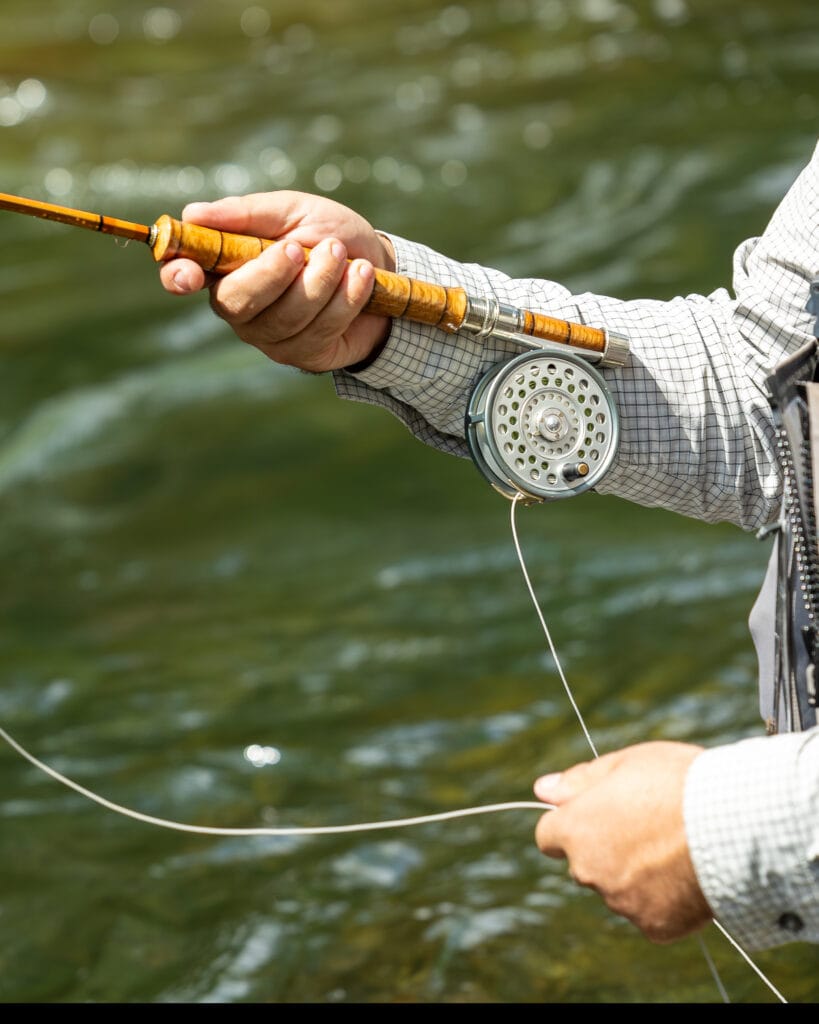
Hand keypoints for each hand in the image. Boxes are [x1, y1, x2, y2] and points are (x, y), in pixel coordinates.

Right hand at [158, 192, 395, 372]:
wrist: (381, 267)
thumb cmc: (327, 235)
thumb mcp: (293, 211)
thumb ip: (247, 213)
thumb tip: (193, 212)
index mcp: (225, 267)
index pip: (183, 277)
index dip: (178, 276)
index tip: (189, 274)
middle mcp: (240, 307)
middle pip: (237, 302)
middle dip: (272, 273)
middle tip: (301, 247)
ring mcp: (271, 336)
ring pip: (286, 317)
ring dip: (320, 279)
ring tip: (341, 253)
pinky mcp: (304, 354)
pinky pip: (320, 330)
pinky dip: (346, 297)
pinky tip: (361, 275)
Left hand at [533, 741, 712, 942]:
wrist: (734, 826)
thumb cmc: (678, 784)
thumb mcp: (626, 763)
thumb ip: (580, 780)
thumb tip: (541, 789)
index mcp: (576, 830)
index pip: (548, 836)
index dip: (570, 825)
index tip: (597, 816)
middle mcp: (589, 871)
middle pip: (584, 864)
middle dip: (605, 849)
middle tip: (647, 827)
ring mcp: (621, 902)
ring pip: (617, 889)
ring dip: (634, 874)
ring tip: (675, 847)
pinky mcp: (655, 926)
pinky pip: (650, 913)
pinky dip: (663, 899)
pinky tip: (687, 874)